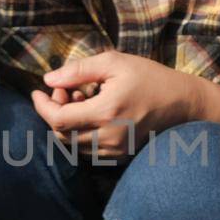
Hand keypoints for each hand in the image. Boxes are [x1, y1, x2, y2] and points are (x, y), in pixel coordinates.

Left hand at [30, 52, 202, 158]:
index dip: (42, 107)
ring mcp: (115, 150)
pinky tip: (91, 115)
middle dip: (54, 112)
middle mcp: (109, 137)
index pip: (58, 120)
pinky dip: (80, 134)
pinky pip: (88, 151)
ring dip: (67, 124)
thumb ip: (78, 70)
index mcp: (106, 112)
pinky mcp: (120, 156)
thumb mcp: (114, 62)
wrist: (182, 103)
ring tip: (80, 100)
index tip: (37, 92)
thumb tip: (49, 80)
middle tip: (66, 90)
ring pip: (73, 145)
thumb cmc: (149, 77)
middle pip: (62, 134)